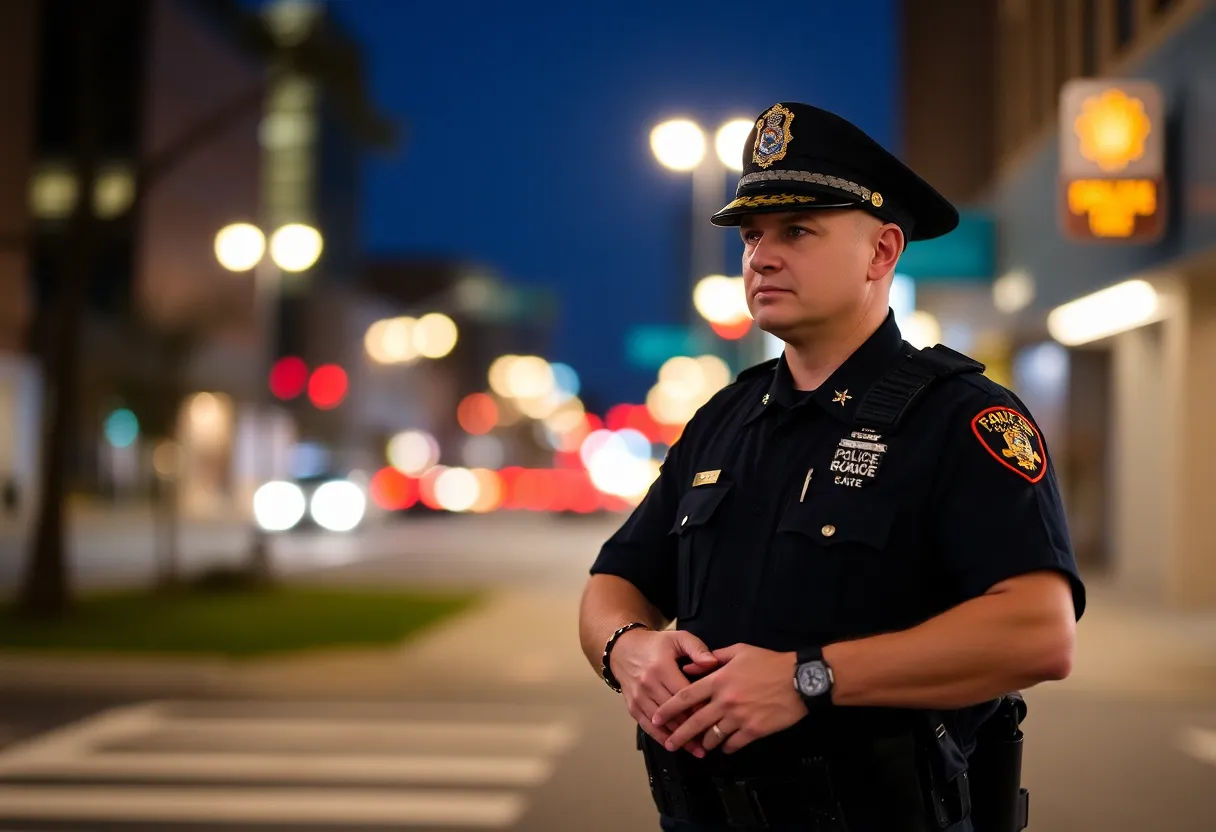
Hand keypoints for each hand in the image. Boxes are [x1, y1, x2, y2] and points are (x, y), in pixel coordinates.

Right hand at [610, 628, 720, 755]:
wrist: (623, 649)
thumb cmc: (656, 645)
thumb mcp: (678, 638)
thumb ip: (697, 648)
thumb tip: (713, 663)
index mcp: (662, 668)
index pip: (684, 694)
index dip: (700, 707)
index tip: (716, 718)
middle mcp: (648, 685)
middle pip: (674, 712)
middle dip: (693, 727)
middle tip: (713, 739)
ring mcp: (639, 698)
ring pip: (662, 723)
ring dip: (680, 738)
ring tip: (699, 750)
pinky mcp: (632, 707)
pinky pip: (648, 727)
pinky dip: (662, 738)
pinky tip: (675, 747)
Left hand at [650, 644, 806, 753]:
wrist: (800, 679)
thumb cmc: (770, 662)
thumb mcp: (739, 651)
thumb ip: (712, 658)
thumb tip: (690, 666)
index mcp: (719, 680)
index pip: (686, 696)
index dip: (669, 709)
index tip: (658, 718)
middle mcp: (725, 701)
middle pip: (695, 722)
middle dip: (679, 735)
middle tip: (669, 744)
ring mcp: (739, 718)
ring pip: (712, 737)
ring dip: (703, 743)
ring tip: (699, 746)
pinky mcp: (754, 731)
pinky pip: (733, 744)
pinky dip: (725, 747)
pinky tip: (723, 747)